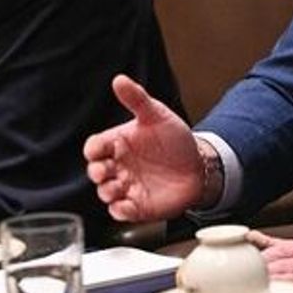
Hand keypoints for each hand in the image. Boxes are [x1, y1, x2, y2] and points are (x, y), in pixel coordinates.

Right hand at [82, 74, 202, 220]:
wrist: (199, 166)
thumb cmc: (175, 140)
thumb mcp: (157, 115)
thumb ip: (137, 99)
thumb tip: (119, 80)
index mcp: (119, 143)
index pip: (95, 147)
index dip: (93, 150)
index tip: (98, 150)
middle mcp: (119, 166)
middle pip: (96, 171)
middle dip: (96, 172)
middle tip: (105, 171)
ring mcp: (127, 186)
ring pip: (106, 193)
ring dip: (107, 191)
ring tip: (119, 186)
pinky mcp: (138, 205)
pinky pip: (121, 212)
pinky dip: (120, 211)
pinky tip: (126, 204)